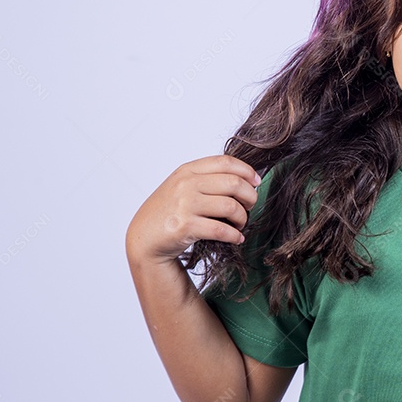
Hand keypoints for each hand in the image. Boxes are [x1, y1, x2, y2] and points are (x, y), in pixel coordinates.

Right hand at [125, 155, 262, 267]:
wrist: (144, 238)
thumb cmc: (168, 212)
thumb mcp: (181, 186)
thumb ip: (206, 178)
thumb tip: (245, 178)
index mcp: (187, 171)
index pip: (225, 162)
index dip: (247, 171)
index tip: (256, 181)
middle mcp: (186, 184)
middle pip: (234, 183)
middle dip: (250, 196)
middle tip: (250, 206)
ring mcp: (185, 205)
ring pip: (231, 206)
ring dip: (243, 217)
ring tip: (240, 223)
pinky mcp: (186, 226)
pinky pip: (222, 229)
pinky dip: (234, 235)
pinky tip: (236, 238)